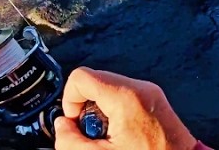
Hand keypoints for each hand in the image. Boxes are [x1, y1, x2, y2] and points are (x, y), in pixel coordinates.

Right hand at [53, 67, 198, 149]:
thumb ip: (71, 142)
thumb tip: (62, 126)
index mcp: (125, 97)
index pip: (81, 77)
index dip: (70, 100)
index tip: (75, 122)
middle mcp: (140, 88)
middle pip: (95, 81)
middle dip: (86, 108)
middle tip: (93, 134)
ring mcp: (151, 92)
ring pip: (109, 88)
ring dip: (101, 111)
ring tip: (110, 137)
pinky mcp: (156, 99)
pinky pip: (125, 95)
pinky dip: (116, 111)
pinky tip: (122, 135)